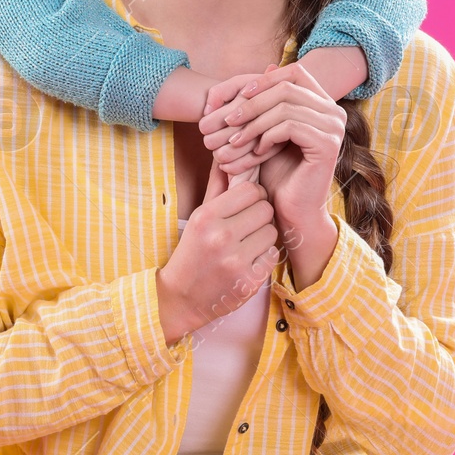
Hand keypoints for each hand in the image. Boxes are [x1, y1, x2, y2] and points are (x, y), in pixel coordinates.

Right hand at [156, 162, 279, 343]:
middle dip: (259, 217)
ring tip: (247, 244)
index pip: (251, 190)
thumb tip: (225, 156)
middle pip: (265, 209)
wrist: (181, 298)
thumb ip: (217, 186)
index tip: (246, 206)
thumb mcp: (199, 216)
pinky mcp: (248, 282)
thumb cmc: (192, 251)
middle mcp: (221, 237)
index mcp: (207, 216)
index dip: (253, 196)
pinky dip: (264, 258)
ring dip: (263, 238)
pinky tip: (248, 262)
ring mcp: (236, 261)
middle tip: (247, 226)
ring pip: (271, 232)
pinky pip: (272, 256)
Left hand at [200, 62, 345, 228]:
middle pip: (287, 87)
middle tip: (228, 120)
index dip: (265, 79)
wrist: (290, 210)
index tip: (239, 95)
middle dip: (253, 102)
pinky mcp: (328, 144)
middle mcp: (334, 112)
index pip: (295, 72)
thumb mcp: (269, 129)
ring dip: (254, 121)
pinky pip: (290, 125)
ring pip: (286, 106)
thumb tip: (269, 64)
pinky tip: (258, 151)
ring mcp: (334, 127)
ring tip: (236, 139)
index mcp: (323, 104)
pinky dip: (267, 135)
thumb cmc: (277, 171)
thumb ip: (269, 100)